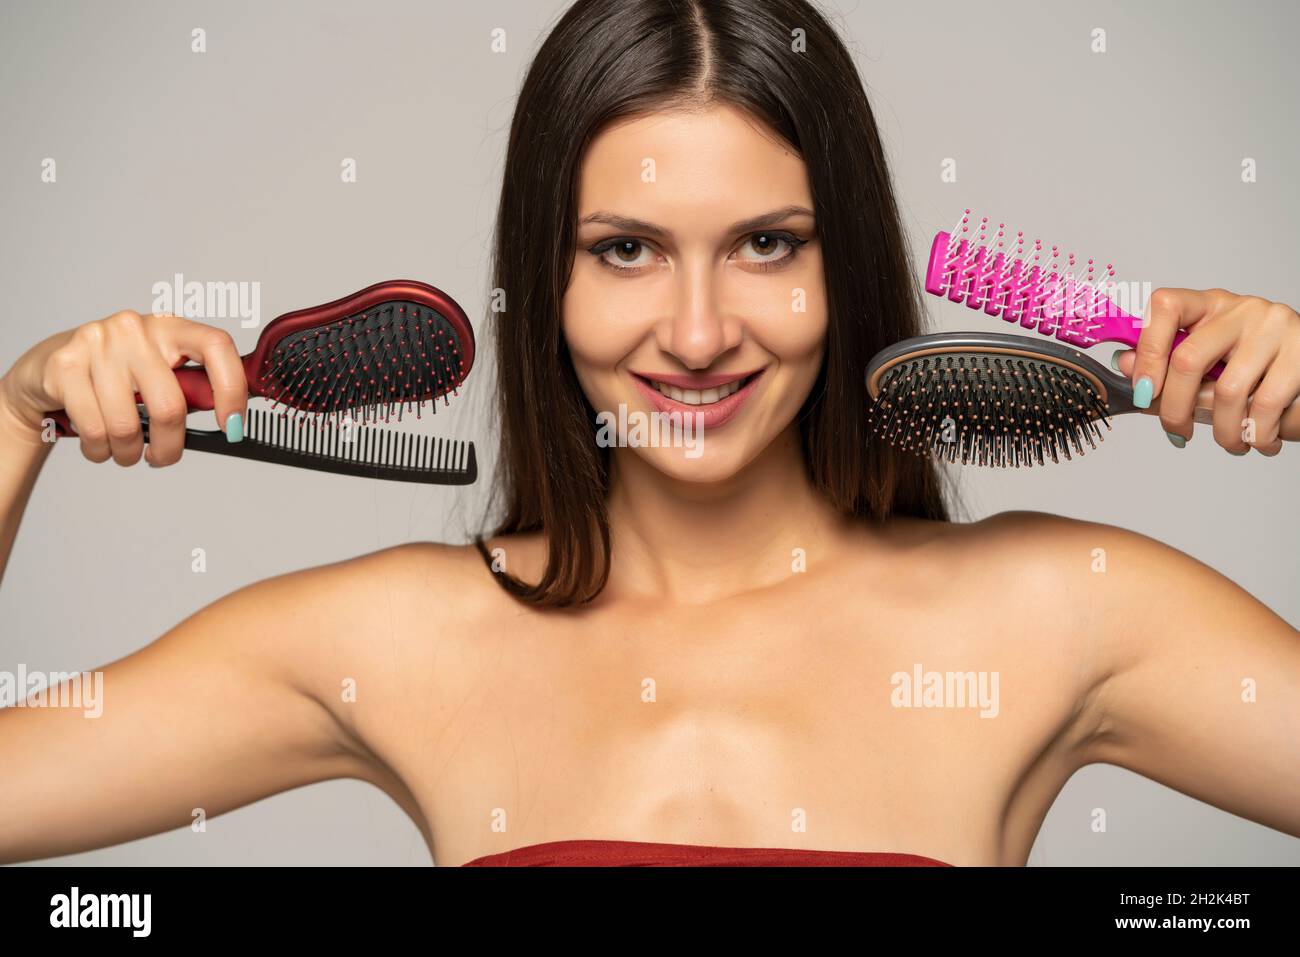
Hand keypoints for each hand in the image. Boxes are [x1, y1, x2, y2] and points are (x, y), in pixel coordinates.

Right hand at [0, 311, 247, 465]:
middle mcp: (134, 328)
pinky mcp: (64, 365)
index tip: (232, 426)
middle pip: (170, 406)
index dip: (231, 389)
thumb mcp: (157, 373)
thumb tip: (232, 418)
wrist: (47, 369)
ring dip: (129, 454)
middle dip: (169, 447)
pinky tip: (100, 445)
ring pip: (127, 427)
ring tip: (125, 450)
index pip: (216, 345)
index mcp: (169, 327)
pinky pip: (94, 430)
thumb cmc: (114, 376)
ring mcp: (96, 343)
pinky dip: (101, 452)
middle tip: (162, 456)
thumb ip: (191, 388)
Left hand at [1111, 288, 1299, 454]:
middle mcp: (1241, 309)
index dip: (1146, 352)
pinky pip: (1264, 405)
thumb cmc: (1255, 366)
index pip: (1165, 306)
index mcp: (1209, 304)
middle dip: (1174, 408)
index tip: (1142, 391)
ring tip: (1231, 444)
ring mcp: (1273, 327)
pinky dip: (1255, 434)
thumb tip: (1123, 363)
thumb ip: (1165, 365)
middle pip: (1188, 359)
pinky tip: (1258, 441)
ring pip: (1227, 391)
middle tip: (1177, 432)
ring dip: (1222, 431)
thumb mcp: (1209, 361)